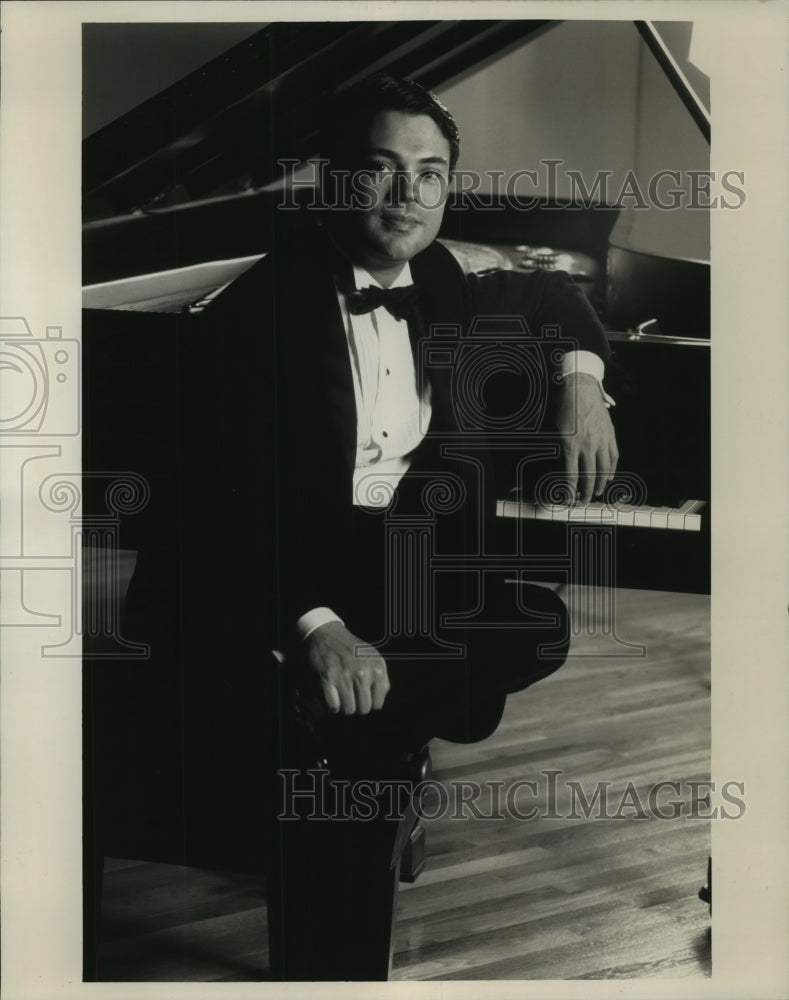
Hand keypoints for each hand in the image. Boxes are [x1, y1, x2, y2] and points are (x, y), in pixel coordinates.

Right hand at [304, 621, 390, 714]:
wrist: (327, 633)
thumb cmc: (350, 647)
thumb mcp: (374, 657)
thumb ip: (382, 678)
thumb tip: (380, 698)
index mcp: (377, 668)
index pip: (377, 704)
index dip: (368, 703)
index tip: (362, 698)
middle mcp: (363, 673)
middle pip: (363, 709)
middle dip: (356, 706)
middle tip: (350, 695)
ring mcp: (345, 676)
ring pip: (348, 710)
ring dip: (343, 706)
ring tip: (340, 694)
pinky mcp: (327, 678)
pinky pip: (333, 707)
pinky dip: (331, 705)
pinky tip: (332, 695)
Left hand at [554, 372, 618, 502]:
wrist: (581, 388)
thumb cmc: (563, 407)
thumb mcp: (554, 430)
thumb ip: (559, 449)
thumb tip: (561, 469)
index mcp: (570, 445)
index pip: (571, 476)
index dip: (570, 491)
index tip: (569, 499)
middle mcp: (587, 445)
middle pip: (589, 477)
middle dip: (586, 493)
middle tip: (583, 501)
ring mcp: (601, 440)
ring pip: (604, 469)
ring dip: (601, 484)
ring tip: (597, 492)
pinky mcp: (610, 435)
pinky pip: (613, 457)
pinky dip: (612, 469)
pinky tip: (609, 477)